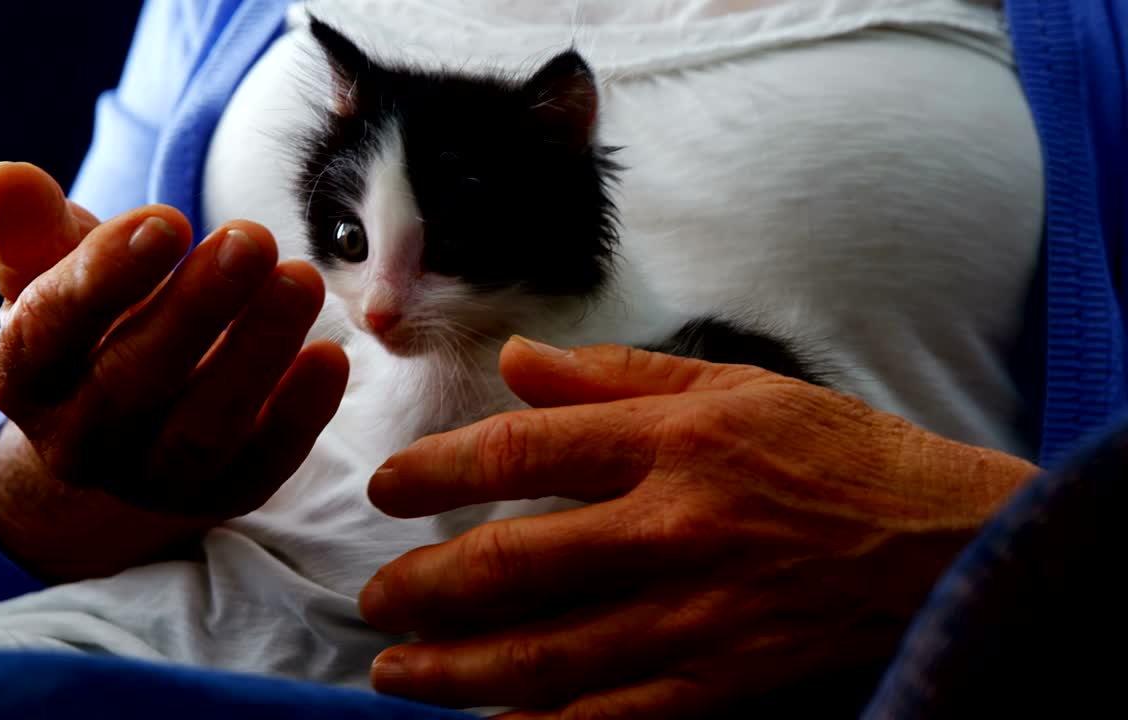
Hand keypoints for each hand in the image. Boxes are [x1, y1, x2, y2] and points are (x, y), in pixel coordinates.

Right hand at [0, 162, 347, 580]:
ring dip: (257, 352)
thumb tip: (4, 178)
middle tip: (253, 238)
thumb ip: (34, 231)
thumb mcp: (53, 275)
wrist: (121, 427)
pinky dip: (300, 414)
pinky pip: (264, 463)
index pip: (51, 330)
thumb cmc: (92, 325)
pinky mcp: (223, 494)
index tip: (168, 219)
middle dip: (197, 307)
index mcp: (25, 378)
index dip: (107, 275)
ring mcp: (153, 478)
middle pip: (134, 379)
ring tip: (301, 280)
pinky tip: (332, 356)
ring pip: (204, 426)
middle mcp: (79, 441)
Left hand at [359, 338, 1038, 716]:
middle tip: (374, 599)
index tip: (386, 489)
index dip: (436, 471)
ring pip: (545, 655)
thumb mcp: (734, 387)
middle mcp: (671, 529)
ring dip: (455, 669)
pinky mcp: (719, 686)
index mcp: (671, 442)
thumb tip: (518, 359)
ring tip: (394, 672)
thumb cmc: (837, 455)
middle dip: (425, 588)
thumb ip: (618, 376)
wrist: (943, 545)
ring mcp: (693, 618)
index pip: (521, 452)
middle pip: (514, 565)